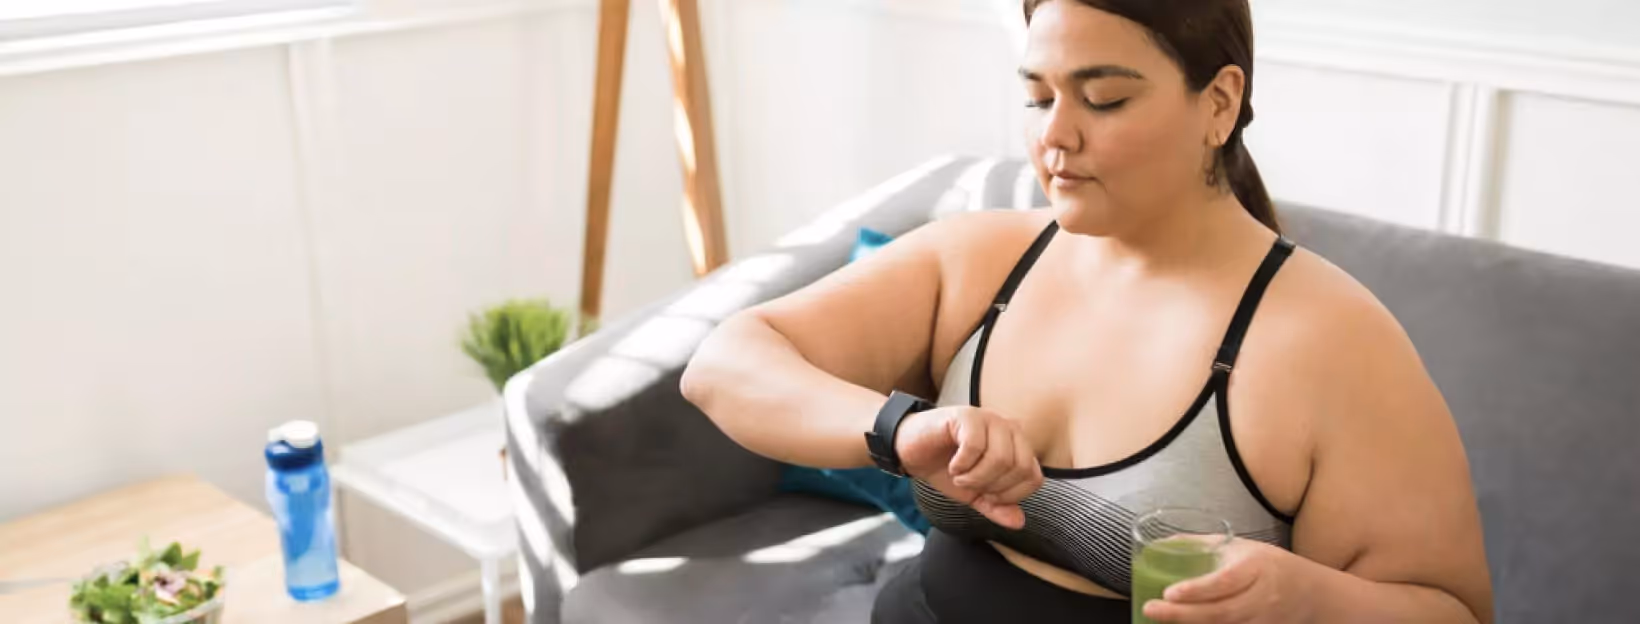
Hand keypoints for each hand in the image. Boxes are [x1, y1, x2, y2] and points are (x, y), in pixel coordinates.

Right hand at [893, 405, 1042, 528]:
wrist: (911, 450)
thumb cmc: (945, 467)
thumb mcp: (974, 494)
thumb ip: (997, 507)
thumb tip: (1019, 522)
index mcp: (1017, 445)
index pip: (1034, 478)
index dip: (1010, 496)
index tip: (986, 495)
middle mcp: (1008, 428)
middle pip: (1021, 468)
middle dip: (992, 486)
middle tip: (969, 484)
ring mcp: (989, 418)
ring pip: (1001, 458)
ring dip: (976, 477)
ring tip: (959, 476)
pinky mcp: (967, 415)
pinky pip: (976, 446)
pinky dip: (962, 464)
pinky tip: (953, 465)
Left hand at [1142, 539, 1320, 623]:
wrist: (1313, 594)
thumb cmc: (1269, 566)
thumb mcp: (1243, 548)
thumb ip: (1204, 545)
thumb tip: (1160, 542)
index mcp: (1257, 568)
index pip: (1226, 581)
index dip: (1198, 589)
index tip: (1169, 592)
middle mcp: (1262, 598)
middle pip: (1221, 612)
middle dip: (1183, 614)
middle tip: (1151, 609)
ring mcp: (1264, 622)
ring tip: (1160, 620)